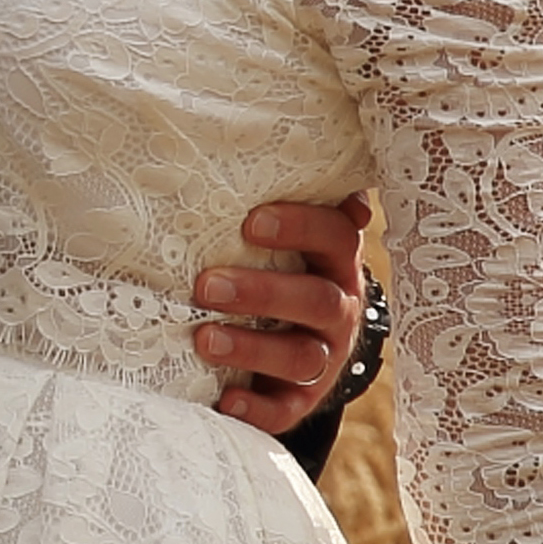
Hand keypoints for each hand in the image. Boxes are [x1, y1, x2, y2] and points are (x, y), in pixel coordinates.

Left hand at [194, 191, 374, 432]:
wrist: (301, 340)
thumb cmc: (281, 267)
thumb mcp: (287, 236)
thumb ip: (281, 198)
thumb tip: (263, 132)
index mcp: (335, 260)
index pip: (336, 237)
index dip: (300, 227)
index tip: (250, 221)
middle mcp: (339, 308)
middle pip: (318, 300)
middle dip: (263, 293)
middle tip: (206, 285)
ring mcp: (324, 357)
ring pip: (302, 357)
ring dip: (252, 349)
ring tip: (203, 338)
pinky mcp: (302, 400)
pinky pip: (287, 410)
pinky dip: (257, 409)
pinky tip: (224, 402)